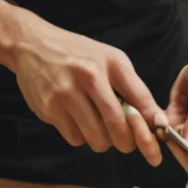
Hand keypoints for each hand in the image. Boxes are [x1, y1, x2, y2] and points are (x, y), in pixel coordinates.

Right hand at [9, 17, 162, 165]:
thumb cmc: (79, 54)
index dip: (150, 126)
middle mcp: (89, 77)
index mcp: (111, 63)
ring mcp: (66, 94)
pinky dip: (80, 136)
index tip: (156, 142)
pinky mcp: (48, 109)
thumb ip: (133, 88)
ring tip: (97, 125)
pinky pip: (74, 138)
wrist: (32, 45)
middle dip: (125, 142)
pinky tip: (76, 120)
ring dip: (102, 141)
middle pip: (117, 127)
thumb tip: (155, 121)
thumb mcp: (110, 59)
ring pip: (96, 138)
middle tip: (124, 140)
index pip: (140, 100)